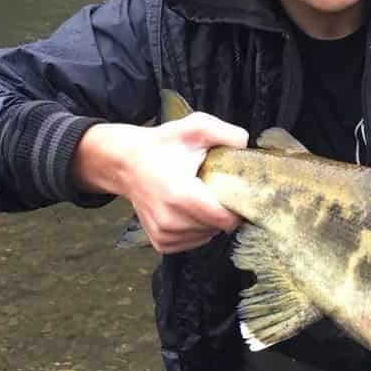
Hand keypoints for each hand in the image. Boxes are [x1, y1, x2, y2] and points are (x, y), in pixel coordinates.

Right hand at [74, 112, 247, 252]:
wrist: (126, 162)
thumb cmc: (161, 146)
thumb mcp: (194, 128)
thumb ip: (225, 132)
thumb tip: (245, 143)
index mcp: (180, 195)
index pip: (224, 219)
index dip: (238, 208)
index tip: (238, 193)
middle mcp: (169, 220)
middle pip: (217, 227)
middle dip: (224, 211)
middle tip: (216, 190)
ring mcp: (163, 233)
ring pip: (206, 236)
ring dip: (210, 221)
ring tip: (200, 198)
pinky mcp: (160, 242)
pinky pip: (192, 242)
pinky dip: (197, 229)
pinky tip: (190, 211)